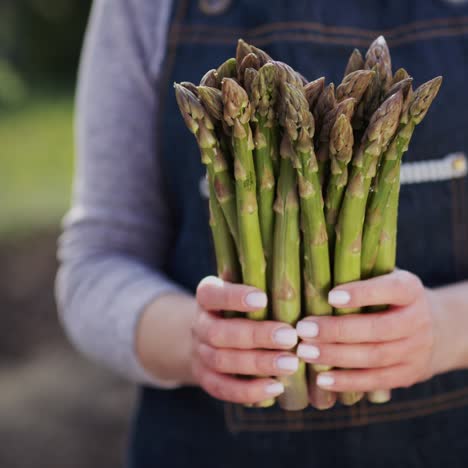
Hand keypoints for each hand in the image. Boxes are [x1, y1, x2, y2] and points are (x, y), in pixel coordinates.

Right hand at [191, 276, 299, 404]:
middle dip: (256, 335)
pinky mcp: (205, 378)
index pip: (212, 294)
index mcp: (206, 296)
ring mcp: (199, 353)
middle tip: (290, 337)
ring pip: (221, 361)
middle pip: (219, 332)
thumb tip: (296, 286)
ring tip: (291, 364)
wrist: (211, 336)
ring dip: (258, 364)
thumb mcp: (245, 289)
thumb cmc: (242, 306)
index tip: (263, 298)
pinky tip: (275, 388)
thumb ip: (263, 285)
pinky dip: (248, 391)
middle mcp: (200, 324)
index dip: (234, 297)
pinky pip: (222, 388)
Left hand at [296, 270, 444, 393]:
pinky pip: (376, 381)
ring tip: (305, 352)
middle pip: (378, 329)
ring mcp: (415, 351)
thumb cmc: (388, 296)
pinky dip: (347, 382)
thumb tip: (313, 271)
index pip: (391, 289)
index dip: (362, 293)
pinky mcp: (408, 375)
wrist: (434, 328)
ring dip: (336, 356)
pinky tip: (321, 379)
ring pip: (374, 357)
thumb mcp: (382, 276)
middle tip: (303, 329)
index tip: (330, 296)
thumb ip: (357, 273)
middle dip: (337, 330)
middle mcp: (418, 320)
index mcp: (410, 290)